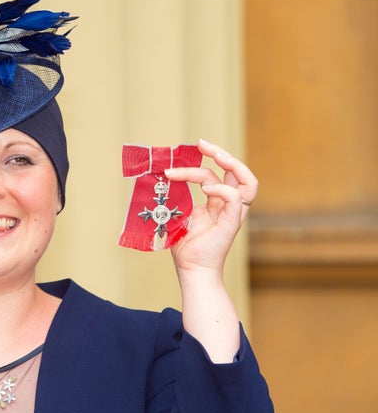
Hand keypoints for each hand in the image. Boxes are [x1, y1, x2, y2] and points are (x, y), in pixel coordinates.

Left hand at [165, 138, 256, 274]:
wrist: (191, 268)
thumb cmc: (185, 246)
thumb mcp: (179, 215)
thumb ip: (178, 197)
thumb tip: (163, 178)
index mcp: (217, 203)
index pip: (217, 174)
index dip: (202, 162)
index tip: (182, 156)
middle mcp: (228, 205)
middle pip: (239, 172)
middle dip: (222, 153)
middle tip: (202, 144)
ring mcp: (232, 214)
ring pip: (248, 182)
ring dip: (233, 164)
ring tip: (214, 155)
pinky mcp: (232, 223)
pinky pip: (237, 199)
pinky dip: (223, 189)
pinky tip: (207, 190)